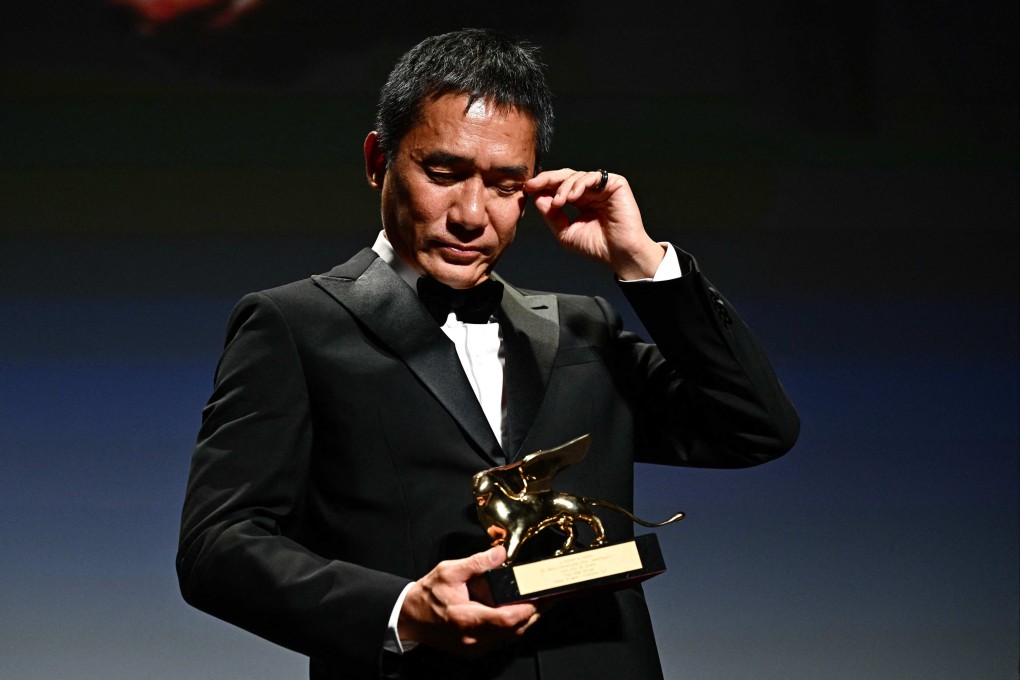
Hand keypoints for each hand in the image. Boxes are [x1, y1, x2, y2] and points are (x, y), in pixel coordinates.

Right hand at [397, 546, 539, 656]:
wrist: (410, 617)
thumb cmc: (427, 595)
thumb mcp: (449, 571)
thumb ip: (476, 563)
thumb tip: (500, 553)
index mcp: (466, 618)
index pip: (506, 619)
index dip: (527, 610)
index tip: (540, 598)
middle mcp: (473, 637)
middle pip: (514, 631)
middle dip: (533, 615)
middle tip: (546, 599)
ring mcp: (474, 647)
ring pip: (509, 638)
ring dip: (525, 623)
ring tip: (536, 605)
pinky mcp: (474, 650)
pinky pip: (500, 642)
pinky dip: (512, 629)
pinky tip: (517, 616)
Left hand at [525, 169, 664, 279]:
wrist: (619, 255)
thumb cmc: (597, 247)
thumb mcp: (565, 232)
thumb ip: (551, 215)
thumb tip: (537, 197)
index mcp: (581, 201)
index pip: (559, 187)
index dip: (543, 186)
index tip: (527, 188)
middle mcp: (591, 192)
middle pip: (566, 176)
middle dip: (547, 179)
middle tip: (533, 185)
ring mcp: (603, 187)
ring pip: (577, 176)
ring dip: (563, 187)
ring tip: (558, 202)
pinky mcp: (615, 184)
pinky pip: (593, 176)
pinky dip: (580, 184)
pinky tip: (572, 197)